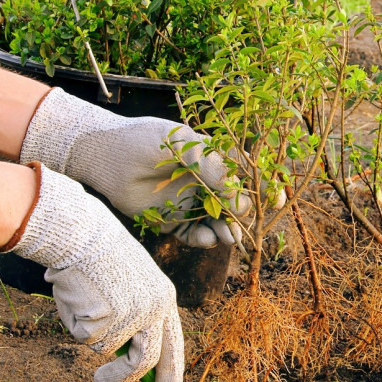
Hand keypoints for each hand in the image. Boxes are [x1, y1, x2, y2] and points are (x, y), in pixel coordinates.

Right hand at [6, 162, 183, 381]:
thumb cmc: (100, 256)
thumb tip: (125, 357)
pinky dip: (76, 323)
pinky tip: (77, 295)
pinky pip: (86, 337)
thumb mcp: (130, 284)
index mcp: (164, 298)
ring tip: (82, 307)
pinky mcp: (109, 318)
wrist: (82, 233)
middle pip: (147, 360)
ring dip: (91, 336)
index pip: (173, 344)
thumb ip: (134, 318)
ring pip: (108, 349)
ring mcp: (133, 315)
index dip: (171, 372)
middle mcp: (155, 308)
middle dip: (125, 380)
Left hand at [19, 88, 247, 247]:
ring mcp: (189, 202)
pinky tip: (207, 239)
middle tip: (247, 224)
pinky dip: (204, 239)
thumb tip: (242, 199)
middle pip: (236, 204)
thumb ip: (215, 171)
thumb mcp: (186, 148)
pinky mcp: (171, 221)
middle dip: (245, 216)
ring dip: (228, 231)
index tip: (277, 200)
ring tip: (230, 237)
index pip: (246, 175)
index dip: (263, 188)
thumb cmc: (145, 141)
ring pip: (217, 223)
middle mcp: (204, 182)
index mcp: (212, 159)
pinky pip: (194, 235)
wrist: (105, 157)